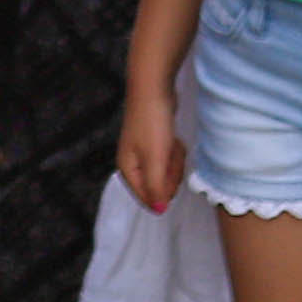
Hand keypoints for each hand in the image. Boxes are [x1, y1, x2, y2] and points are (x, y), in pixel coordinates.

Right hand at [117, 80, 186, 214]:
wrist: (153, 90)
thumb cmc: (152, 124)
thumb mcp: (155, 160)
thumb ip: (156, 187)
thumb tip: (158, 211)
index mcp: (127, 170)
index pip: (146, 198)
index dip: (164, 192)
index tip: (172, 175)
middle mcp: (132, 163)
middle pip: (158, 186)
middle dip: (170, 174)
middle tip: (173, 156)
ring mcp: (143, 152)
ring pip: (165, 172)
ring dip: (174, 162)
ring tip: (173, 145)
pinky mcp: (153, 142)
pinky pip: (168, 158)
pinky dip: (174, 151)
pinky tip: (174, 139)